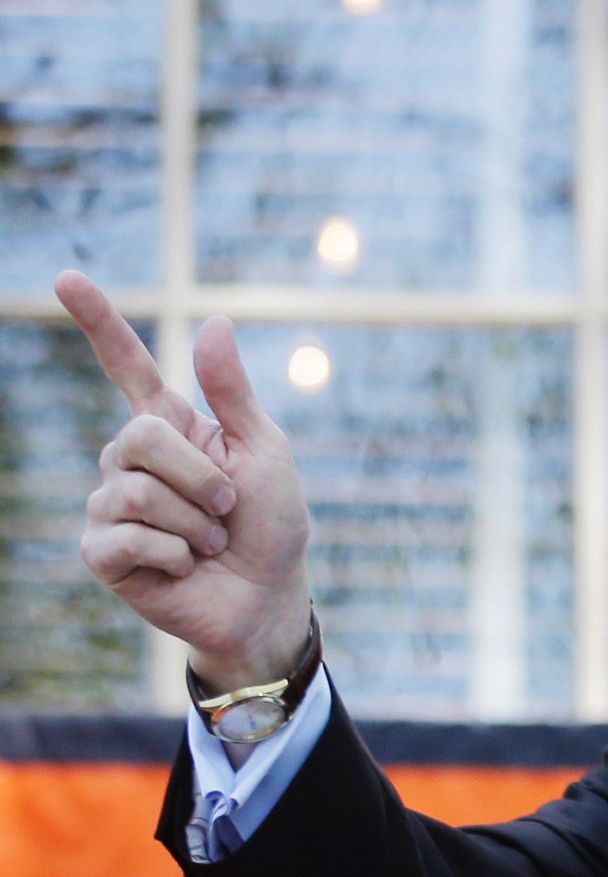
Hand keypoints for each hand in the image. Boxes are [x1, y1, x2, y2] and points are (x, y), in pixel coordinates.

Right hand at [55, 271, 313, 691]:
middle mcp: (130, 461)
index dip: (99, 323)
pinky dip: (174, 555)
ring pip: (136, 492)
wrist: (267, 599)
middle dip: (199, 477)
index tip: (66, 277)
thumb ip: (233, 394)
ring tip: (210, 543)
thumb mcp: (265, 455)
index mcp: (172, 430)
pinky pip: (128, 537)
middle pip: (140, 435)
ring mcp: (109, 505)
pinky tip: (184, 567)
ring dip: (195, 524)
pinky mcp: (102, 552)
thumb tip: (213, 322)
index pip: (128, 367)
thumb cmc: (272, 529)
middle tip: (227, 508)